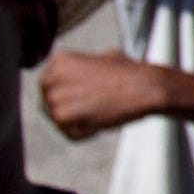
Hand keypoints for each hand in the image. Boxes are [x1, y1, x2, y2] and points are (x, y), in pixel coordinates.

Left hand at [37, 49, 176, 140]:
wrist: (145, 86)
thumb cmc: (130, 74)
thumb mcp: (103, 58)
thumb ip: (85, 67)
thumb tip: (82, 77)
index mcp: (59, 60)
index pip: (48, 86)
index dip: (66, 98)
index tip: (82, 101)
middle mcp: (52, 76)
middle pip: (49, 104)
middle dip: (68, 112)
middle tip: (90, 112)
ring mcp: (55, 96)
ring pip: (59, 122)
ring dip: (79, 124)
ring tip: (100, 115)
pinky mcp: (62, 115)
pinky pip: (69, 134)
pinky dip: (86, 135)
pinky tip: (100, 123)